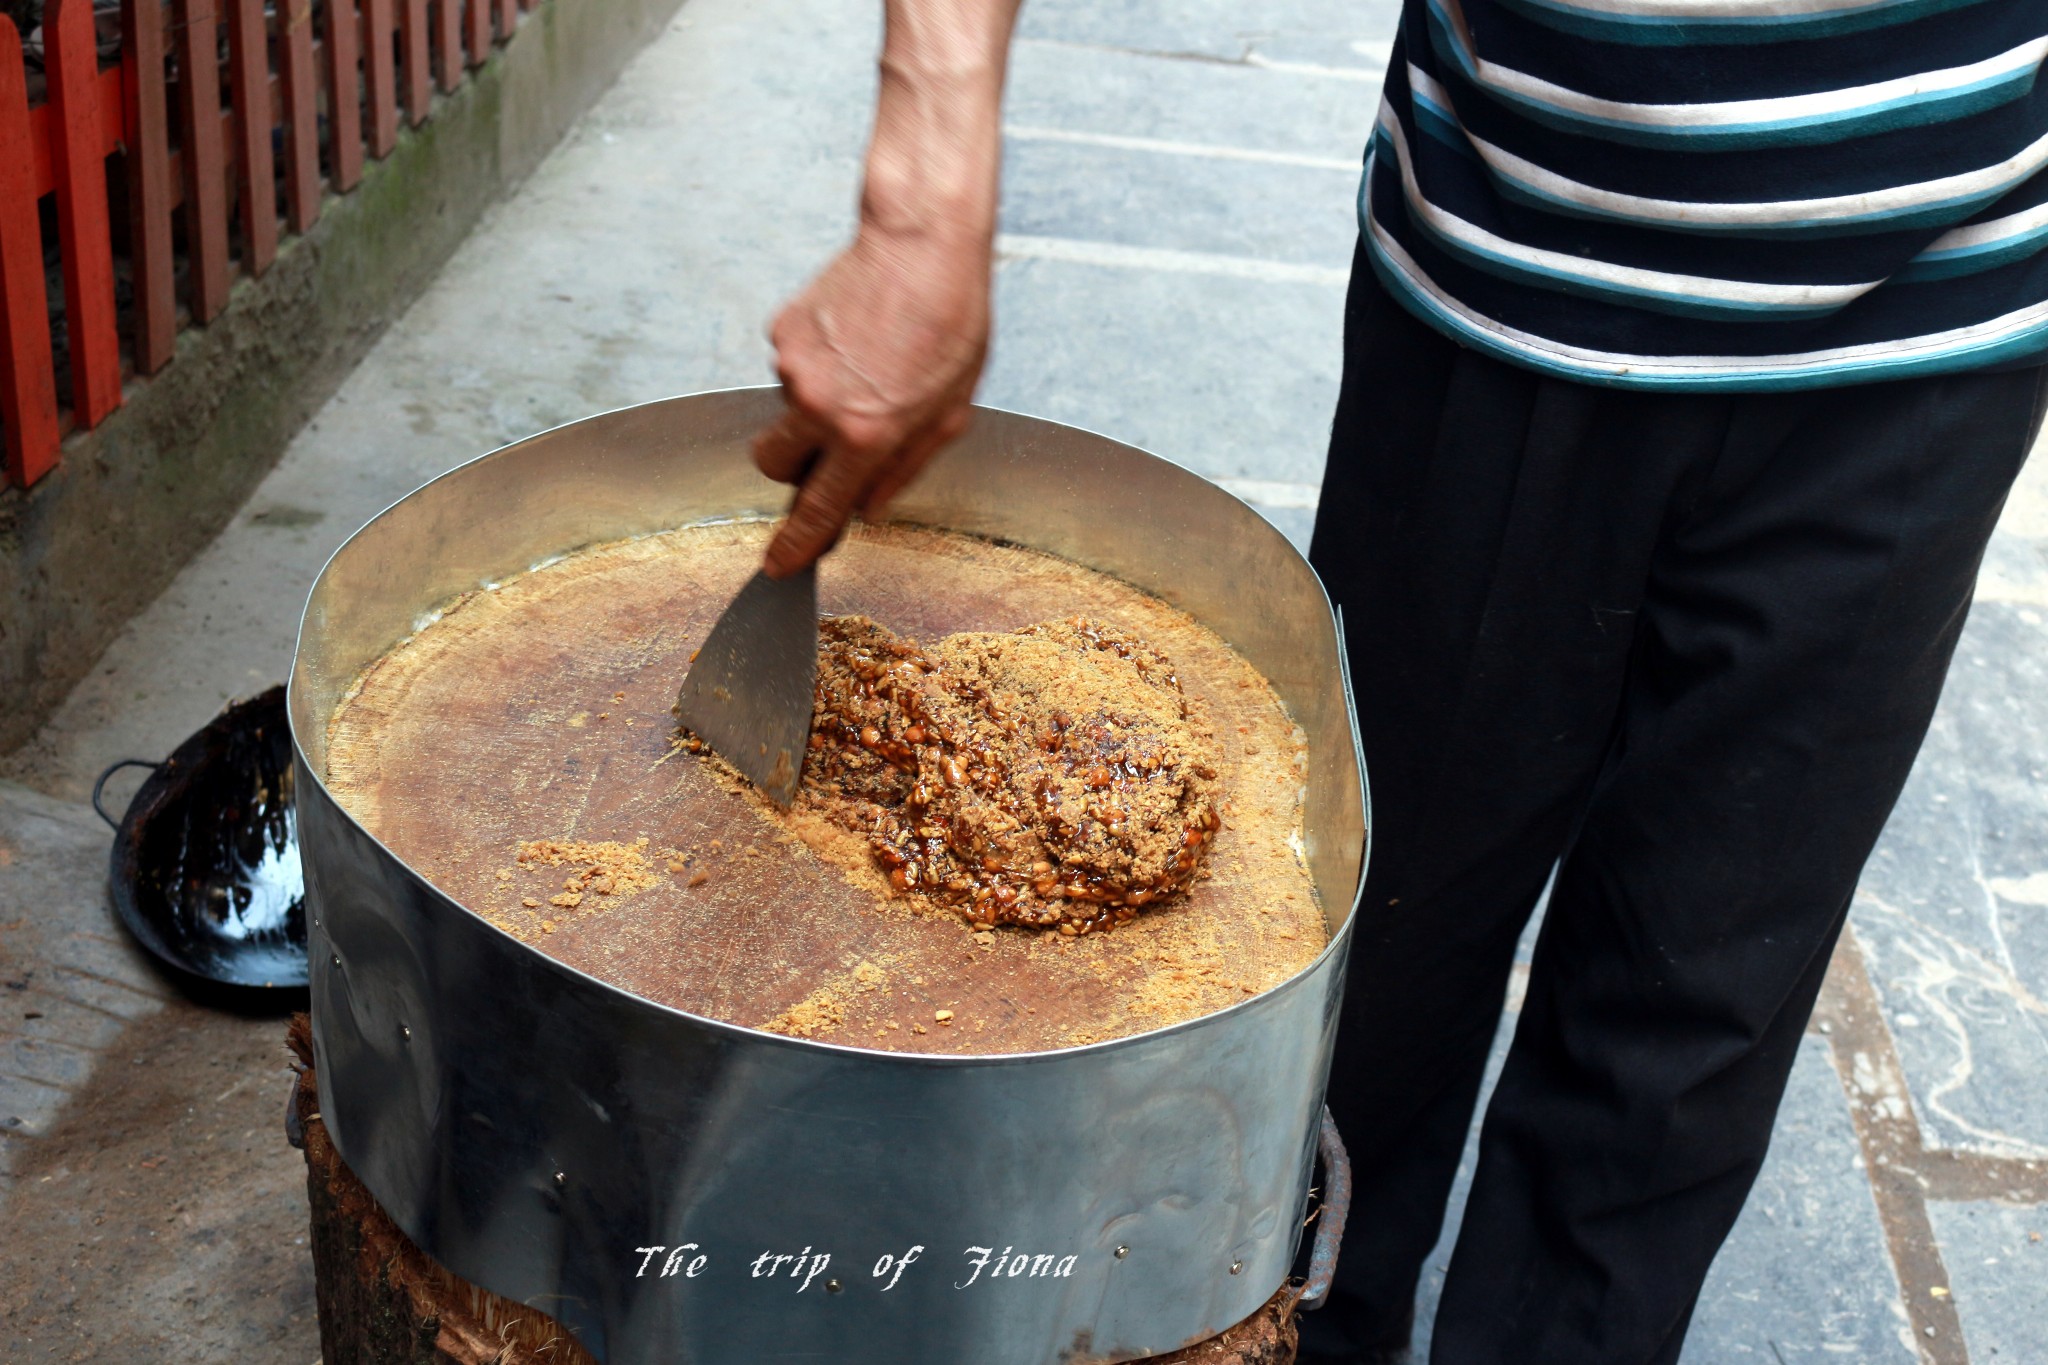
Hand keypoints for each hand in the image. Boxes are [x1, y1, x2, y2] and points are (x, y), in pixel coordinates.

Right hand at [753, 222, 991, 577]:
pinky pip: (792, 364)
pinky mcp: (784, 329)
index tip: (777, 564)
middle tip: (831, 443)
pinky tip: (856, 336)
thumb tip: (868, 507)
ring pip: (787, 408)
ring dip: (816, 402)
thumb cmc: (951, 324)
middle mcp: (820, 405)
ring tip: (869, 364)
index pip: (817, 508)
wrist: (923, 243)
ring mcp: (795, 365)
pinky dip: (818, 361)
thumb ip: (906, 467)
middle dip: (793, 466)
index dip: (796, 544)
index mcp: (867, 435)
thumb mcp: (951, 413)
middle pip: (773, 464)